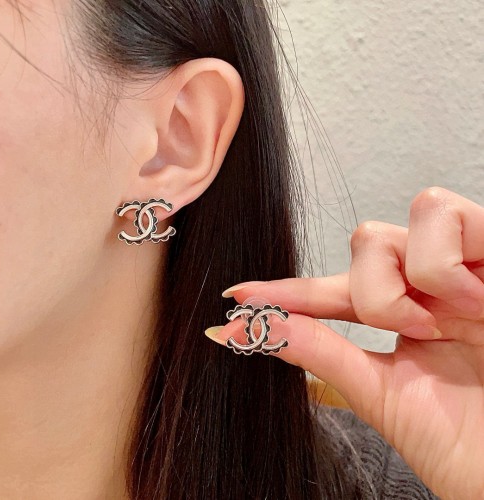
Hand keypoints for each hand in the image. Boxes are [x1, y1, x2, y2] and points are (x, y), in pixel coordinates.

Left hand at [205, 187, 483, 499]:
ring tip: (438, 322)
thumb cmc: (465, 442)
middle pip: (361, 245)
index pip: (331, 293)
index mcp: (406, 316)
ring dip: (396, 283)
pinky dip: (441, 263)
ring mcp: (460, 265)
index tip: (238, 298)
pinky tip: (474, 301)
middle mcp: (429, 285)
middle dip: (367, 293)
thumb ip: (321, 354)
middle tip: (411, 331)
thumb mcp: (382, 394)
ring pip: (384, 231)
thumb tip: (255, 330)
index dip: (285, 291)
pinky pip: (444, 213)